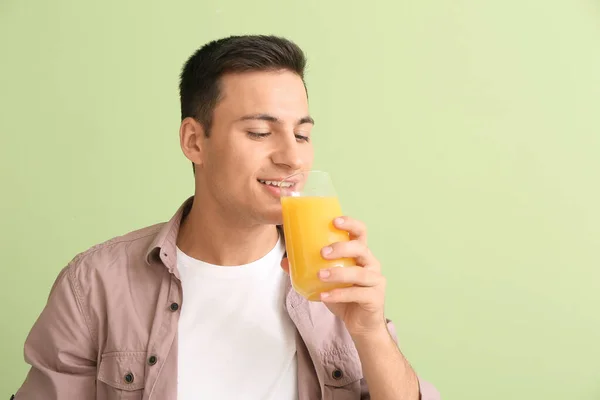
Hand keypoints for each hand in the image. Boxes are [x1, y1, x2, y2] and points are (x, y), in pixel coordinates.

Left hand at [280, 216, 387, 337]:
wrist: (360, 325)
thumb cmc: (345, 297)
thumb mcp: (325, 282)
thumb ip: (307, 269)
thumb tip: (284, 260)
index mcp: (360, 254)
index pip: (360, 232)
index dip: (350, 223)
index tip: (334, 221)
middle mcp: (371, 264)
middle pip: (361, 248)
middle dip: (341, 248)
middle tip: (322, 253)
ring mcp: (375, 281)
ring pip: (359, 273)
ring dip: (338, 273)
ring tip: (320, 275)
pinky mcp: (375, 298)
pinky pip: (357, 294)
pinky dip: (339, 294)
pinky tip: (324, 296)